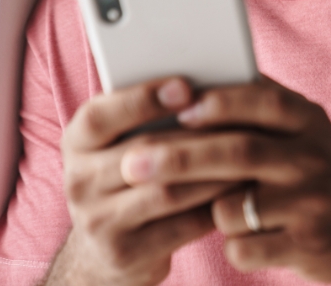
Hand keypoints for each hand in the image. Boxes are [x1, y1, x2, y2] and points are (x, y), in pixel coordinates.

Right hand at [48, 78, 234, 285]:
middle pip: (145, 151)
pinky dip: (217, 206)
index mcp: (78, 140)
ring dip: (215, 172)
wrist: (111, 248)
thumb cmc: (135, 175)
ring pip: (168, 191)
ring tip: (252, 155)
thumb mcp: (128, 141)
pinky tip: (242, 191)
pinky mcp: (124, 253)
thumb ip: (155, 113)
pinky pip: (181, 226)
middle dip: (199, 136)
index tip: (186, 85)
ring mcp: (97, 221)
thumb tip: (213, 77)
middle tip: (245, 121)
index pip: (101, 115)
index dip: (142, 99)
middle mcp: (79, 180)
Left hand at [119, 77, 330, 282]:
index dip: (219, 102)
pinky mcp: (308, 245)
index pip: (264, 100)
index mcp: (310, 120)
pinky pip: (244, 247)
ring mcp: (316, 203)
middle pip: (240, 152)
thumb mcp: (300, 132)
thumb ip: (257, 107)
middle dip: (180, 157)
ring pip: (233, 205)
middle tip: (131, 164)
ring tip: (212, 207)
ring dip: (207, 209)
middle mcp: (317, 158)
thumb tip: (188, 83)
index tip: (176, 108)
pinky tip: (246, 237)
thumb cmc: (312, 173)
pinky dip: (232, 244)